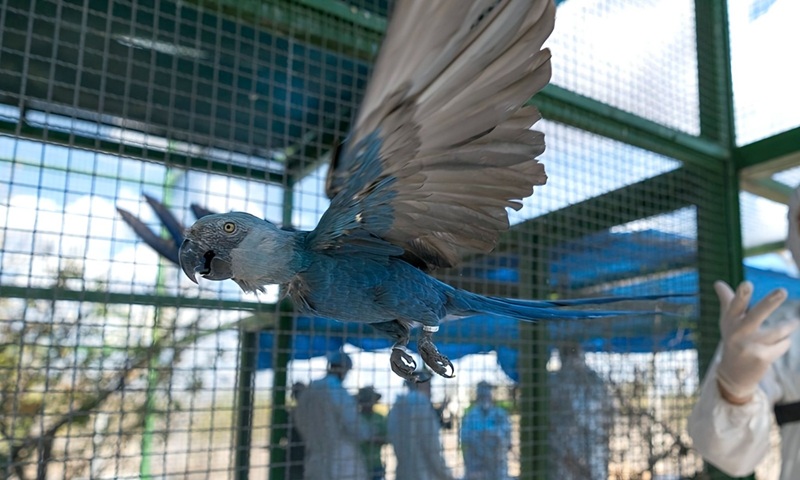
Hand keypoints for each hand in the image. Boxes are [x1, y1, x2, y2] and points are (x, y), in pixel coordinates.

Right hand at [714, 281, 799, 403]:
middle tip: (782, 290)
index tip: (747, 284)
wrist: (733, 374)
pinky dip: (784, 343)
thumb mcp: (728, 321)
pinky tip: (776, 347)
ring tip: (794, 322)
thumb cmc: (733, 340)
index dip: (741, 295)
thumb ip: (727, 301)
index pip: (735, 305)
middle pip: (756, 315)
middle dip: (769, 303)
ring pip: (779, 331)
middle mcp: (737, 332)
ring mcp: (749, 346)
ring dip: (789, 326)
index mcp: (730, 320)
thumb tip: (717, 282)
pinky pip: (784, 344)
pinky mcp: (761, 358)